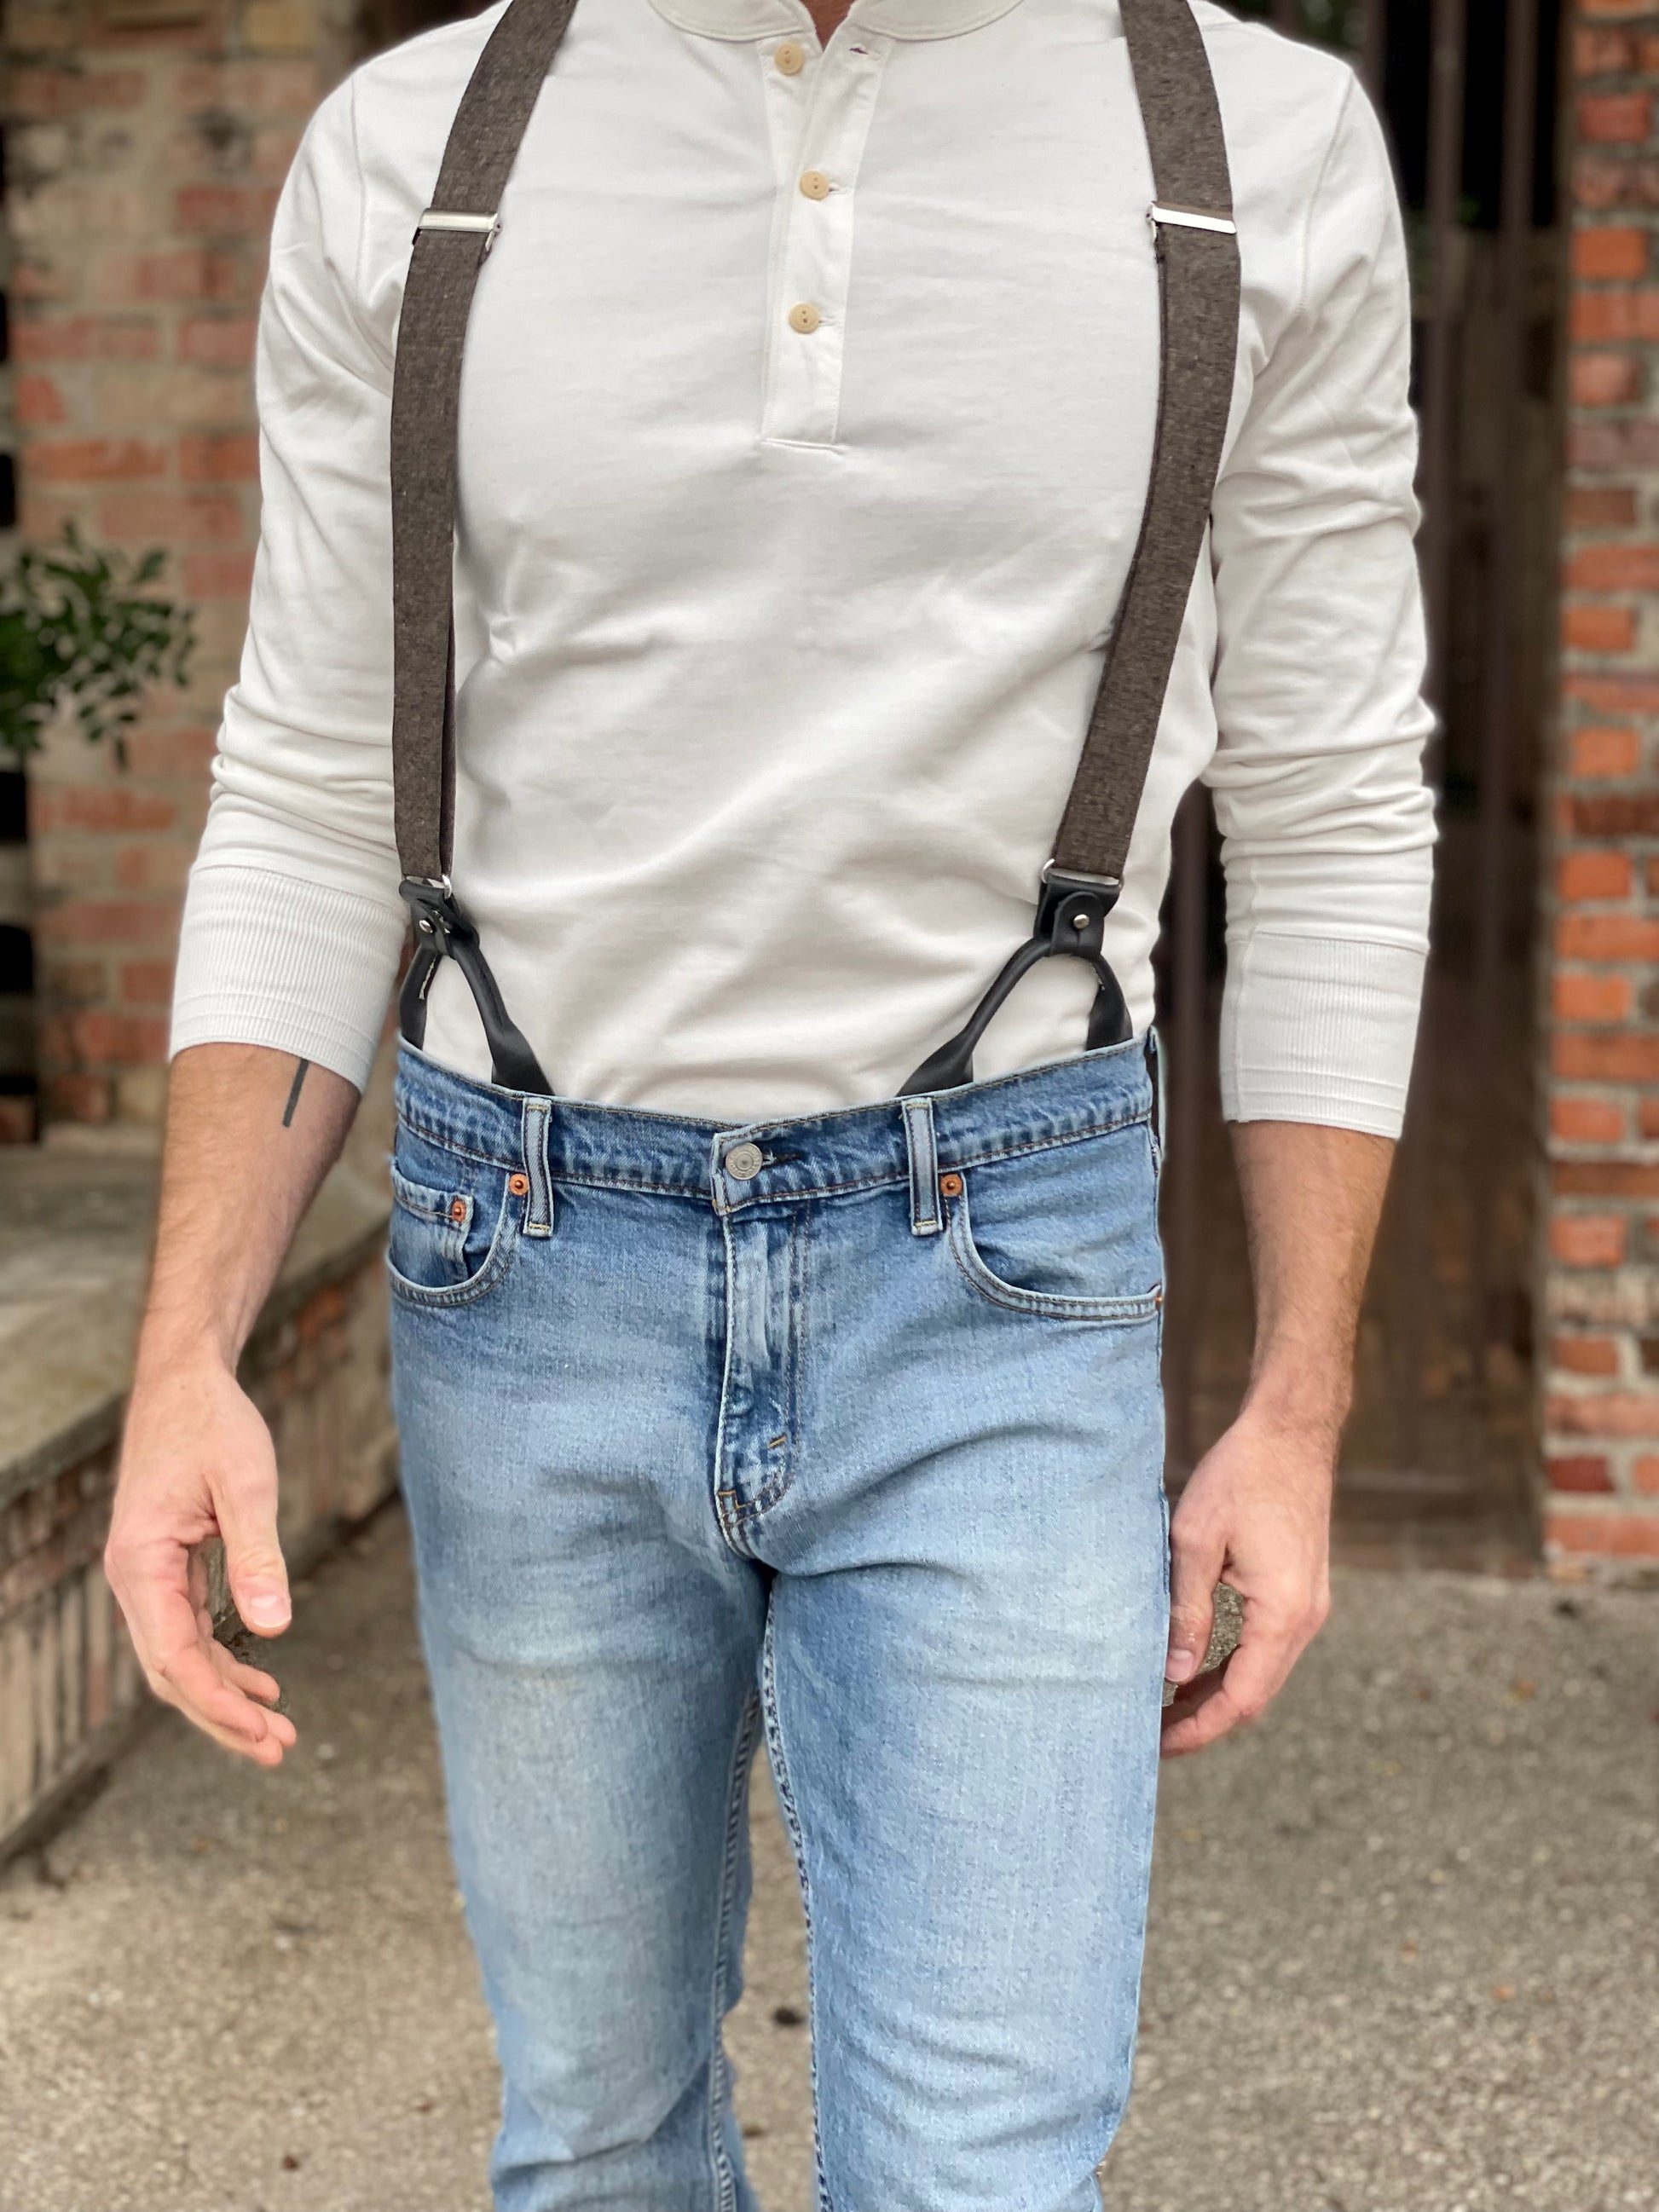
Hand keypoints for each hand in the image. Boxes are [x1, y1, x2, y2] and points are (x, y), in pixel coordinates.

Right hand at [105, 1352, 297, 1765]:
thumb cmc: (213, 1424)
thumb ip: (256, 1554)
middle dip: (221, 1717)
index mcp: (141, 1563)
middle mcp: (134, 1578)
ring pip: (179, 1658)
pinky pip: (189, 1631)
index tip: (262, 1731)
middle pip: (171, 1672)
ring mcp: (147, 1576)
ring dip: (225, 1696)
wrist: (186, 1382)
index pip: (173, 1657)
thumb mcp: (246, 1484)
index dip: (217, 1701)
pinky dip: (223, 1661)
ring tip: (277, 1731)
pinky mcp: (167, 1568)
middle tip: (278, 1750)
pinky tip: (261, 1683)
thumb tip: (274, 1629)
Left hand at [1160, 1400, 1332, 1757]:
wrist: (1291, 1431)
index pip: (1241, 1698)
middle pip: (1255, 1695)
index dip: (1199, 1728)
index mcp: (1282, 1612)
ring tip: (1166, 1708)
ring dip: (1218, 1695)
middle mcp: (1305, 1618)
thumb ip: (1186, 1609)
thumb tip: (1174, 1673)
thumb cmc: (1241, 1475)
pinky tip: (1196, 1668)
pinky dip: (1233, 1666)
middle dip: (1205, 1721)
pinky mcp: (1301, 1592)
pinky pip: (1267, 1647)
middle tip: (1152, 1735)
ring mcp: (1308, 1606)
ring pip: (1262, 1673)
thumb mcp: (1197, 1540)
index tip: (1158, 1745)